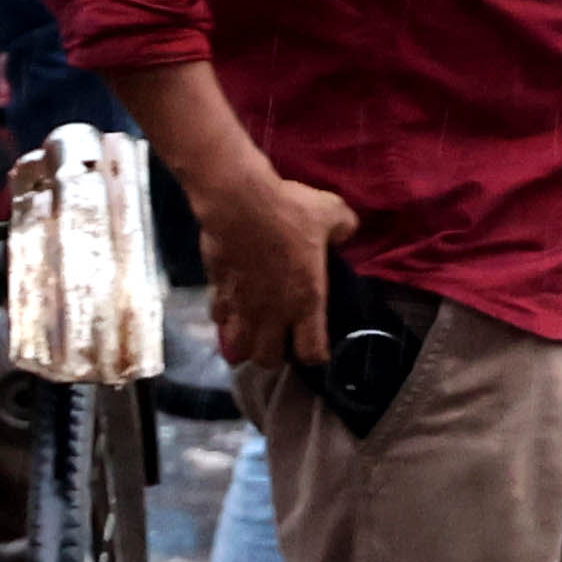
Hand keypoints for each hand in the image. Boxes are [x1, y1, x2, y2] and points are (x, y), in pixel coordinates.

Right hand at [191, 163, 359, 367]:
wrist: (239, 202)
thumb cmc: (290, 211)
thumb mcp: (333, 213)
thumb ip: (344, 229)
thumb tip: (344, 234)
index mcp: (306, 300)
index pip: (311, 351)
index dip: (317, 355)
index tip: (318, 348)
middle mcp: (272, 313)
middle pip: (269, 360)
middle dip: (275, 356)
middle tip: (281, 340)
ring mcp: (241, 306)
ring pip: (238, 349)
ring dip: (245, 346)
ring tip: (253, 334)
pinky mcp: (217, 293)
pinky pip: (218, 321)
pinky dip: (224, 321)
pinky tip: (231, 310)